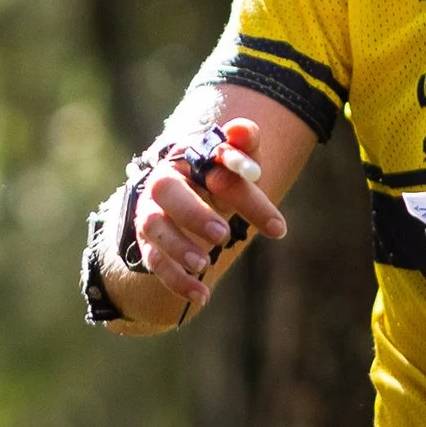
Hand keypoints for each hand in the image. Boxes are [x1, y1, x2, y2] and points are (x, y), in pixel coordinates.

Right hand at [136, 117, 288, 309]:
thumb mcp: (231, 163)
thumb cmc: (214, 179)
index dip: (244, 192)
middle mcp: (162, 183)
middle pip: (165, 190)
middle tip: (222, 235)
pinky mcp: (148, 244)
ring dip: (178, 247)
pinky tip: (202, 296)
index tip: (278, 225)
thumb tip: (244, 131)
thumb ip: (242, 146)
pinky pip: (154, 261)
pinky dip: (176, 280)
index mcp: (186, 157)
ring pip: (153, 228)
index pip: (213, 166)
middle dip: (193, 213)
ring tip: (205, 264)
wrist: (181, 198)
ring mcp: (151, 214)